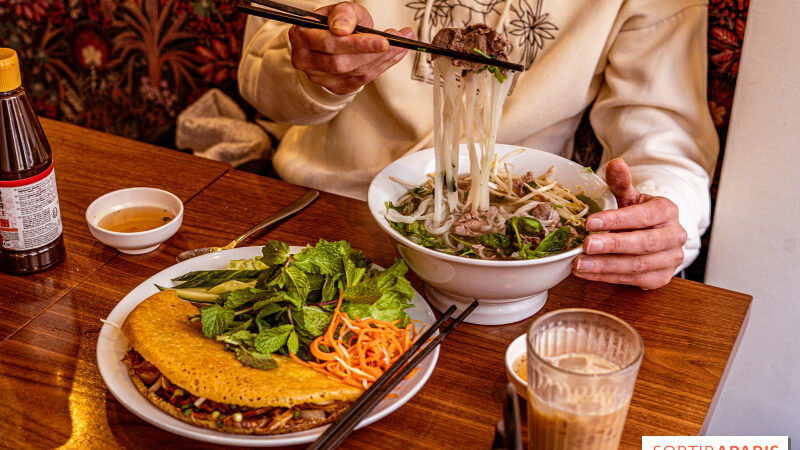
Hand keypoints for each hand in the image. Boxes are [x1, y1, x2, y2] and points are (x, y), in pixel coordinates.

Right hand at [288, 2, 412, 94]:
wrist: (334, 36)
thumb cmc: (337, 20)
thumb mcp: (340, 9)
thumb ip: (343, 13)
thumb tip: (342, 29)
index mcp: (301, 36)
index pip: (330, 44)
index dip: (358, 44)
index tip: (384, 40)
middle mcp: (305, 60)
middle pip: (341, 63)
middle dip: (372, 53)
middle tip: (397, 41)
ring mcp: (318, 77)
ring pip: (353, 73)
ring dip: (382, 59)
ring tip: (401, 44)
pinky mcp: (334, 87)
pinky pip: (360, 82)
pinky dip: (381, 68)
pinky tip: (395, 55)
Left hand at [572, 159, 687, 288]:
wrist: (653, 234)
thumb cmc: (637, 213)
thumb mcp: (629, 196)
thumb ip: (621, 182)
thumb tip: (615, 163)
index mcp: (667, 211)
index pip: (643, 216)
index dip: (616, 220)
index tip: (590, 222)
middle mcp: (674, 236)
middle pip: (643, 243)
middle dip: (612, 245)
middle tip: (586, 245)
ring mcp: (670, 260)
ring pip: (637, 265)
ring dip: (605, 266)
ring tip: (579, 263)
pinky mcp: (660, 278)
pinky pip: (632, 280)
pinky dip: (606, 278)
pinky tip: (586, 273)